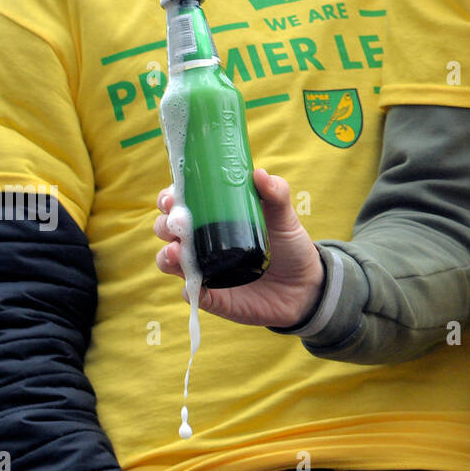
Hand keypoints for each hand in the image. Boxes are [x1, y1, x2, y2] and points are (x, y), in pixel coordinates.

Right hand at [154, 169, 325, 329]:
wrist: (304, 285)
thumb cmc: (288, 244)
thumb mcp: (284, 215)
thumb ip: (276, 193)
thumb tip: (258, 174)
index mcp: (213, 217)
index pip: (181, 203)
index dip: (169, 198)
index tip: (172, 195)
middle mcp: (202, 243)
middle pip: (168, 230)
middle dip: (165, 224)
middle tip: (177, 222)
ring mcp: (204, 269)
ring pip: (170, 261)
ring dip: (167, 255)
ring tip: (177, 251)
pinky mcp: (212, 296)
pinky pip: (192, 294)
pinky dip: (189, 290)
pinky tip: (193, 286)